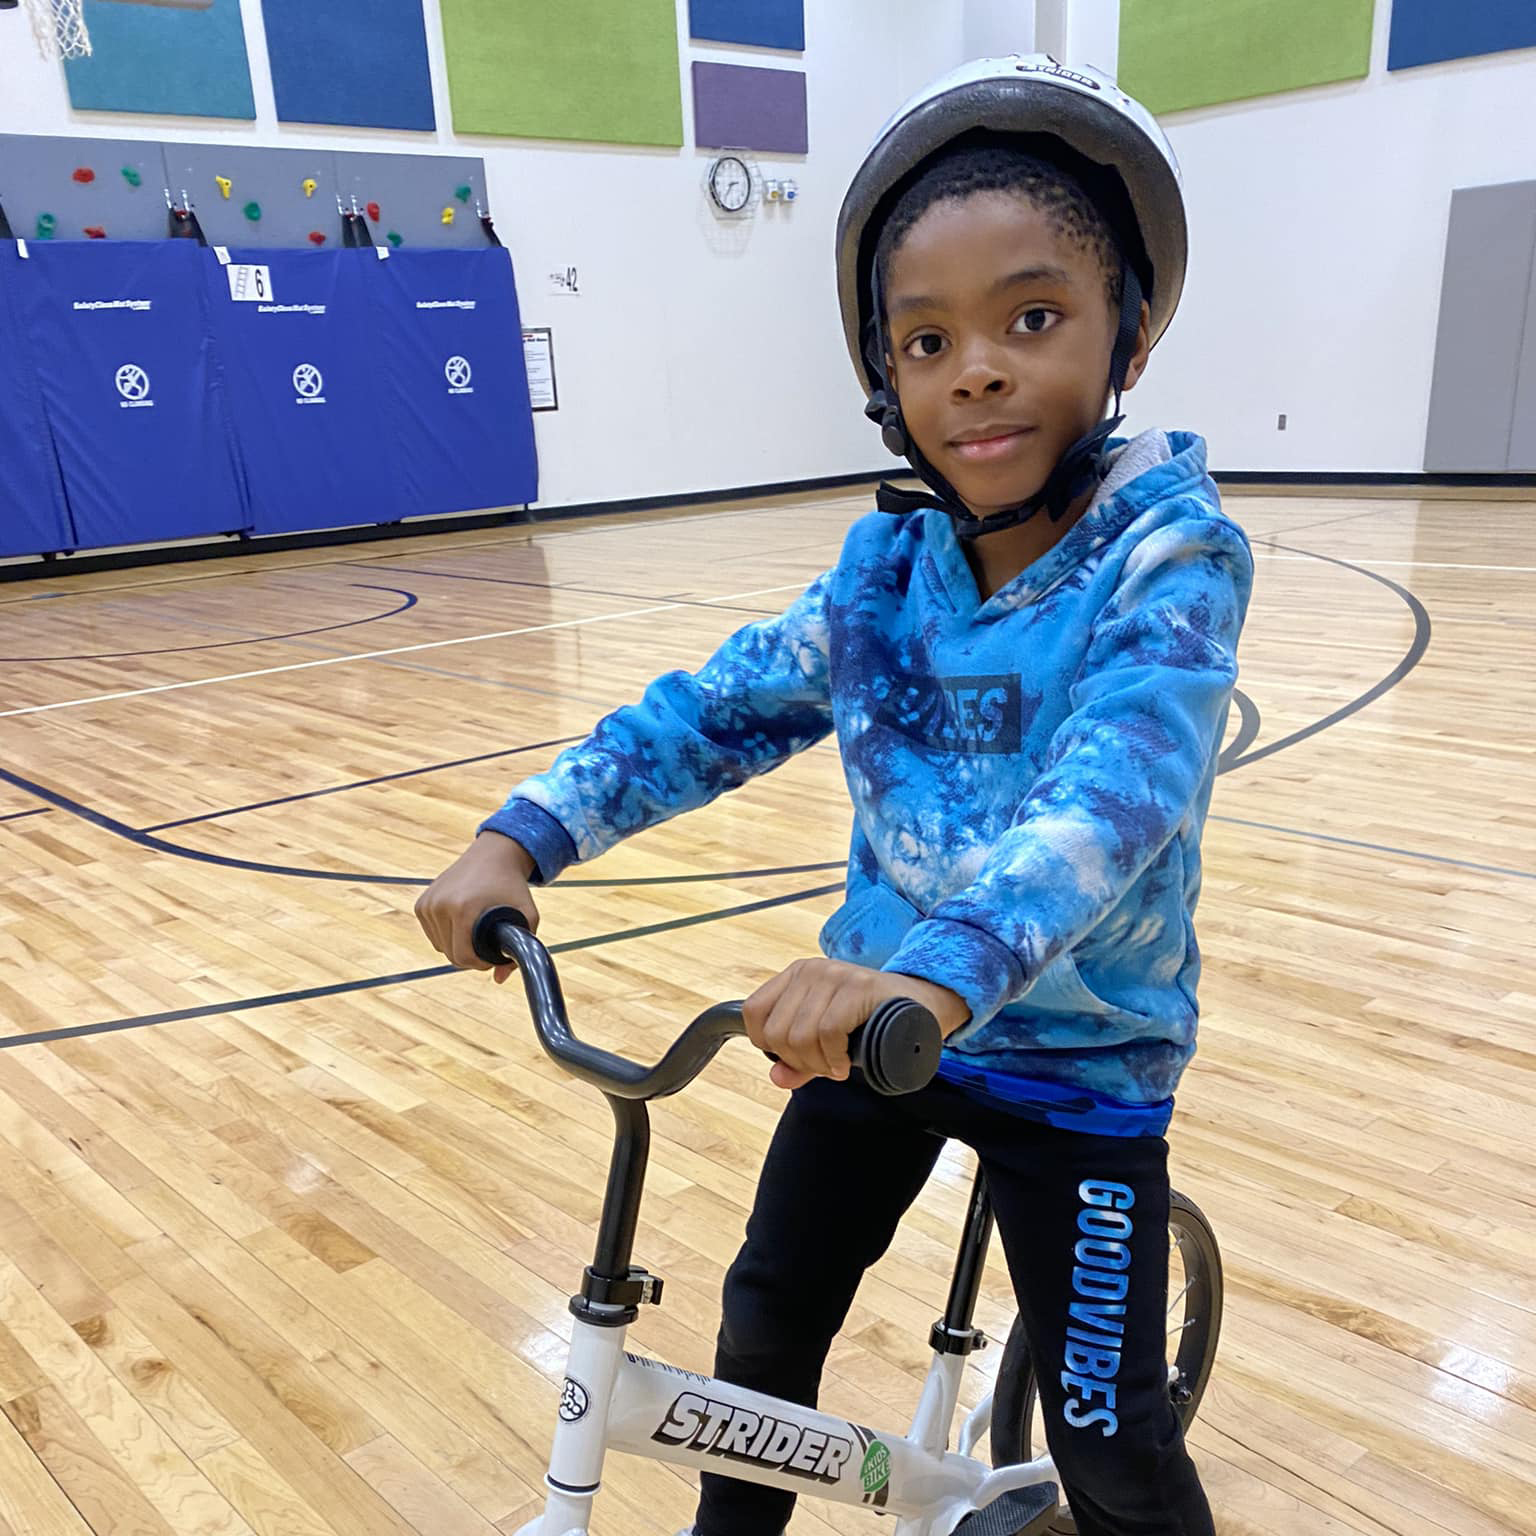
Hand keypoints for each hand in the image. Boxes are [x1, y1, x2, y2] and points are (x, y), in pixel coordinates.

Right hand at [415, 832, 539, 982]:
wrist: (493, 854)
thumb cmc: (513, 886)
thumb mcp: (528, 915)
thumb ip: (522, 948)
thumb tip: (500, 979)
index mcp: (462, 908)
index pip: (462, 956)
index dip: (480, 964)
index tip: (493, 957)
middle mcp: (440, 905)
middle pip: (450, 954)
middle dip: (470, 957)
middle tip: (487, 947)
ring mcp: (427, 903)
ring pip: (440, 946)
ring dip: (457, 946)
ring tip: (477, 933)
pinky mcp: (421, 903)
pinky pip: (433, 934)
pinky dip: (447, 936)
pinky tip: (462, 924)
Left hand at [743, 958, 968, 1090]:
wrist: (922, 1007)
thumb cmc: (871, 1023)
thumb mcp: (827, 1040)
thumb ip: (798, 1059)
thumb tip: (776, 1076)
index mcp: (796, 976)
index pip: (753, 1013)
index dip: (767, 1045)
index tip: (795, 1057)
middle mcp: (811, 970)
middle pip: (775, 1032)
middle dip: (798, 1061)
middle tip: (825, 1066)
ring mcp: (835, 975)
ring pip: (799, 1036)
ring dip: (818, 1064)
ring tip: (837, 1066)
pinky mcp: (858, 987)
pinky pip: (828, 1033)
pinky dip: (834, 1058)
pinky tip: (845, 1064)